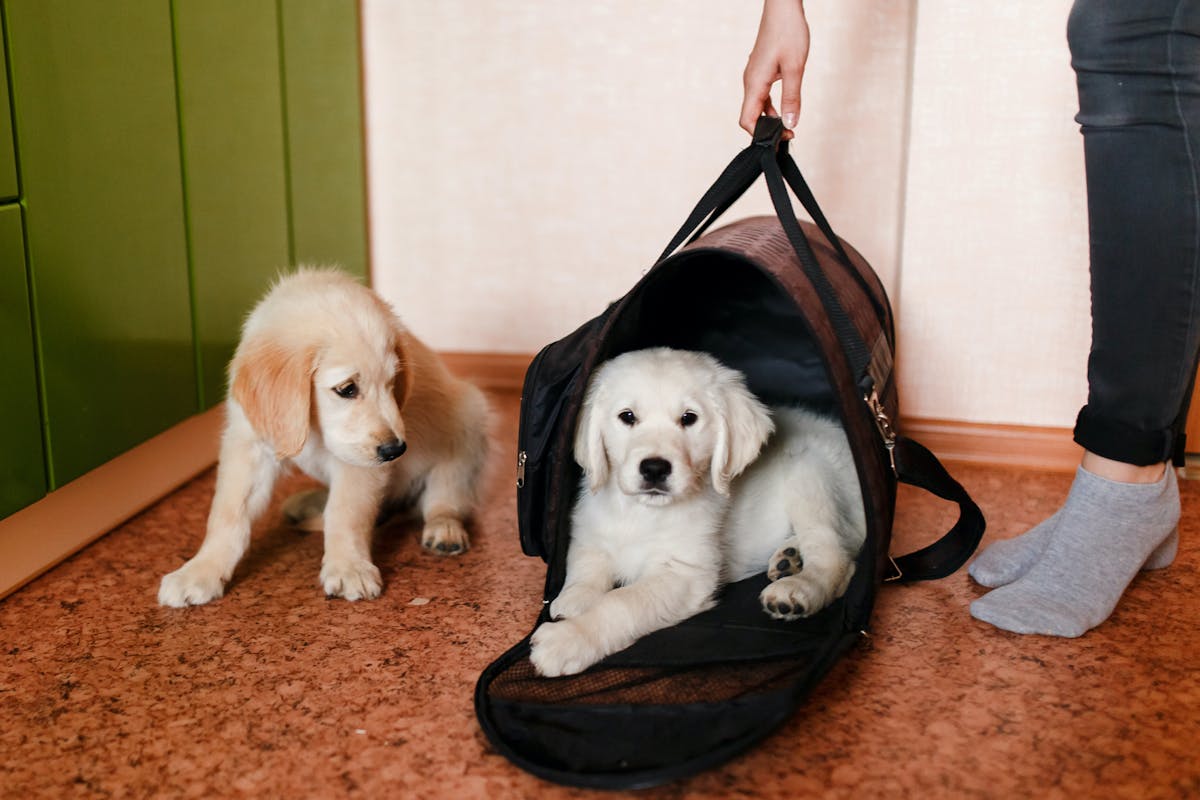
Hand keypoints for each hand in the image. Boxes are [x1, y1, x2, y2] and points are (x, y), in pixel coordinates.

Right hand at [740, 0, 809, 139]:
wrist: (782, 8)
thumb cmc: (788, 32)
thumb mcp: (795, 68)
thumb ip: (792, 98)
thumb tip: (790, 124)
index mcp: (754, 83)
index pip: (747, 120)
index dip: (760, 135)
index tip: (782, 137)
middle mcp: (749, 81)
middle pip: (750, 116)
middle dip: (766, 130)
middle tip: (789, 134)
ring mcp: (753, 76)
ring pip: (756, 106)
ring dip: (770, 118)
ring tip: (788, 124)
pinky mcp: (759, 71)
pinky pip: (761, 95)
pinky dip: (771, 106)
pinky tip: (784, 107)